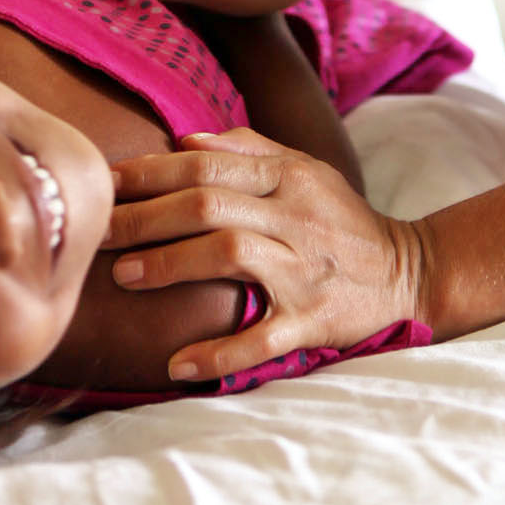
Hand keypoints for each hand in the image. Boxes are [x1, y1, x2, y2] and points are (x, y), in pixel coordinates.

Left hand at [103, 127, 426, 381]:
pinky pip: (262, 337)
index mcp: (287, 175)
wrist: (409, 272)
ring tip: (126, 277)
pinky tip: (178, 365)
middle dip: (144, 216)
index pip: (206, 165)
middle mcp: (294, 216)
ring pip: (230, 254)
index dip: (150, 172)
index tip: (103, 182)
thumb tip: (184, 140)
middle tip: (95, 230)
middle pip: (207, 205)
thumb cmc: (340, 218)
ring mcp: (304, 269)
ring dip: (172, 265)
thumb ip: (247, 149)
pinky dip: (219, 352)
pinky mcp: (313, 319)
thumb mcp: (304, 169)